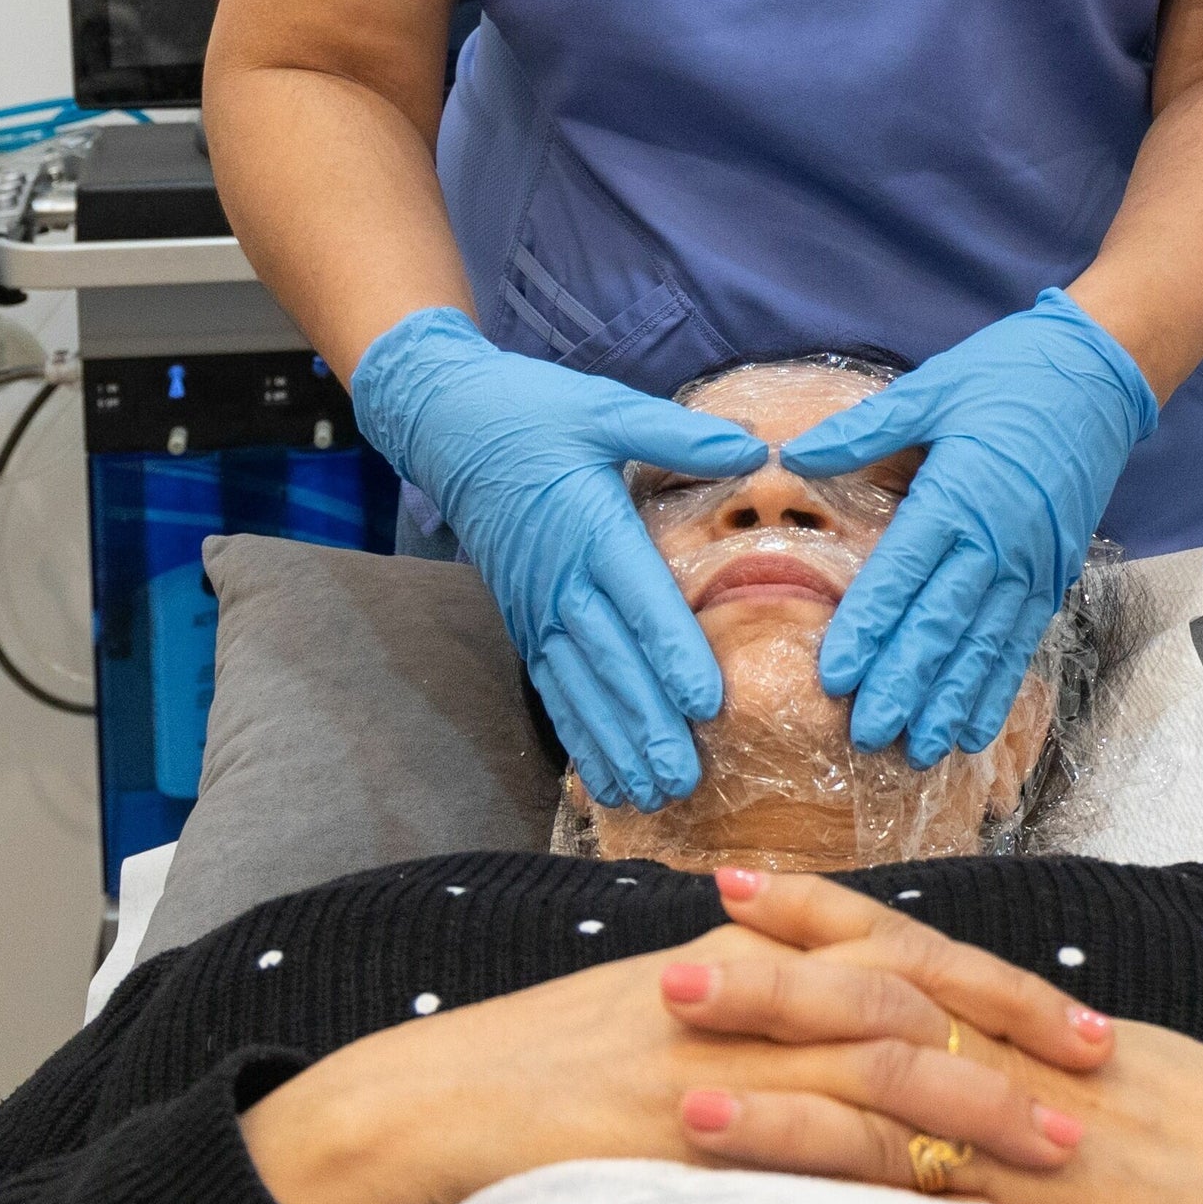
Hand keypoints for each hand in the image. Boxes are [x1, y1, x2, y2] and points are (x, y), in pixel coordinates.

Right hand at [238, 900, 1101, 1203]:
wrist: (439, 1107)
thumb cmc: (547, 1069)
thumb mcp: (663, 1008)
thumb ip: (759, 1007)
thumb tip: (852, 1022)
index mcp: (741, 952)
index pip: (894, 950)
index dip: (990, 981)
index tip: (1074, 1014)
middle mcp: (740, 987)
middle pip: (905, 992)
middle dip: (1010, 1028)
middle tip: (1101, 1063)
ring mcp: (716, 1055)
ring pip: (875, 1066)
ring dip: (974, 1106)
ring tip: (1060, 1143)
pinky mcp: (688, 1128)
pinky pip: (804, 1143)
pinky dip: (880, 1167)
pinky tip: (942, 1198)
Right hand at [348, 307, 765, 805]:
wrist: (449, 425)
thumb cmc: (535, 412)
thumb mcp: (605, 408)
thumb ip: (678, 435)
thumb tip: (754, 448)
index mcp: (590, 527)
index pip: (638, 599)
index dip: (672, 653)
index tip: (706, 702)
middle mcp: (561, 580)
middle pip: (611, 661)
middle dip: (648, 724)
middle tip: (684, 778)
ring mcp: (538, 608)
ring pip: (581, 688)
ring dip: (615, 745)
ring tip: (651, 795)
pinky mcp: (525, 622)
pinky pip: (553, 687)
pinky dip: (579, 736)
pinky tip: (603, 778)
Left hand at [675, 873, 1202, 1203]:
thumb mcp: (1159, 1097)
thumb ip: (1066, 1075)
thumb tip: (1000, 1060)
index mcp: (1064, 1035)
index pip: (926, 959)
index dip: (832, 923)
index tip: (746, 893)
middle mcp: (1045, 1072)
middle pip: (890, 1006)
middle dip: (780, 978)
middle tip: (674, 950)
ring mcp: (1045, 1152)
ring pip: (892, 1098)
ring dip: (780, 1078)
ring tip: (681, 1063)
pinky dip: (843, 1189)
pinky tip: (771, 1191)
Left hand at [778, 289, 1155, 759]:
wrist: (1099, 376)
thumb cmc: (1008, 377)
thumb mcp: (932, 387)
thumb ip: (864, 429)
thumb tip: (794, 453)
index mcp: (958, 494)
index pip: (903, 575)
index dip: (868, 629)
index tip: (835, 677)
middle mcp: (996, 540)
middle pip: (941, 626)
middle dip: (903, 685)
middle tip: (868, 735)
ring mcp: (1031, 564)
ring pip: (983, 647)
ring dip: (949, 702)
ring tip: (918, 749)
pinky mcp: (1054, 574)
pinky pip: (1021, 641)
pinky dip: (997, 688)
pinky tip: (973, 727)